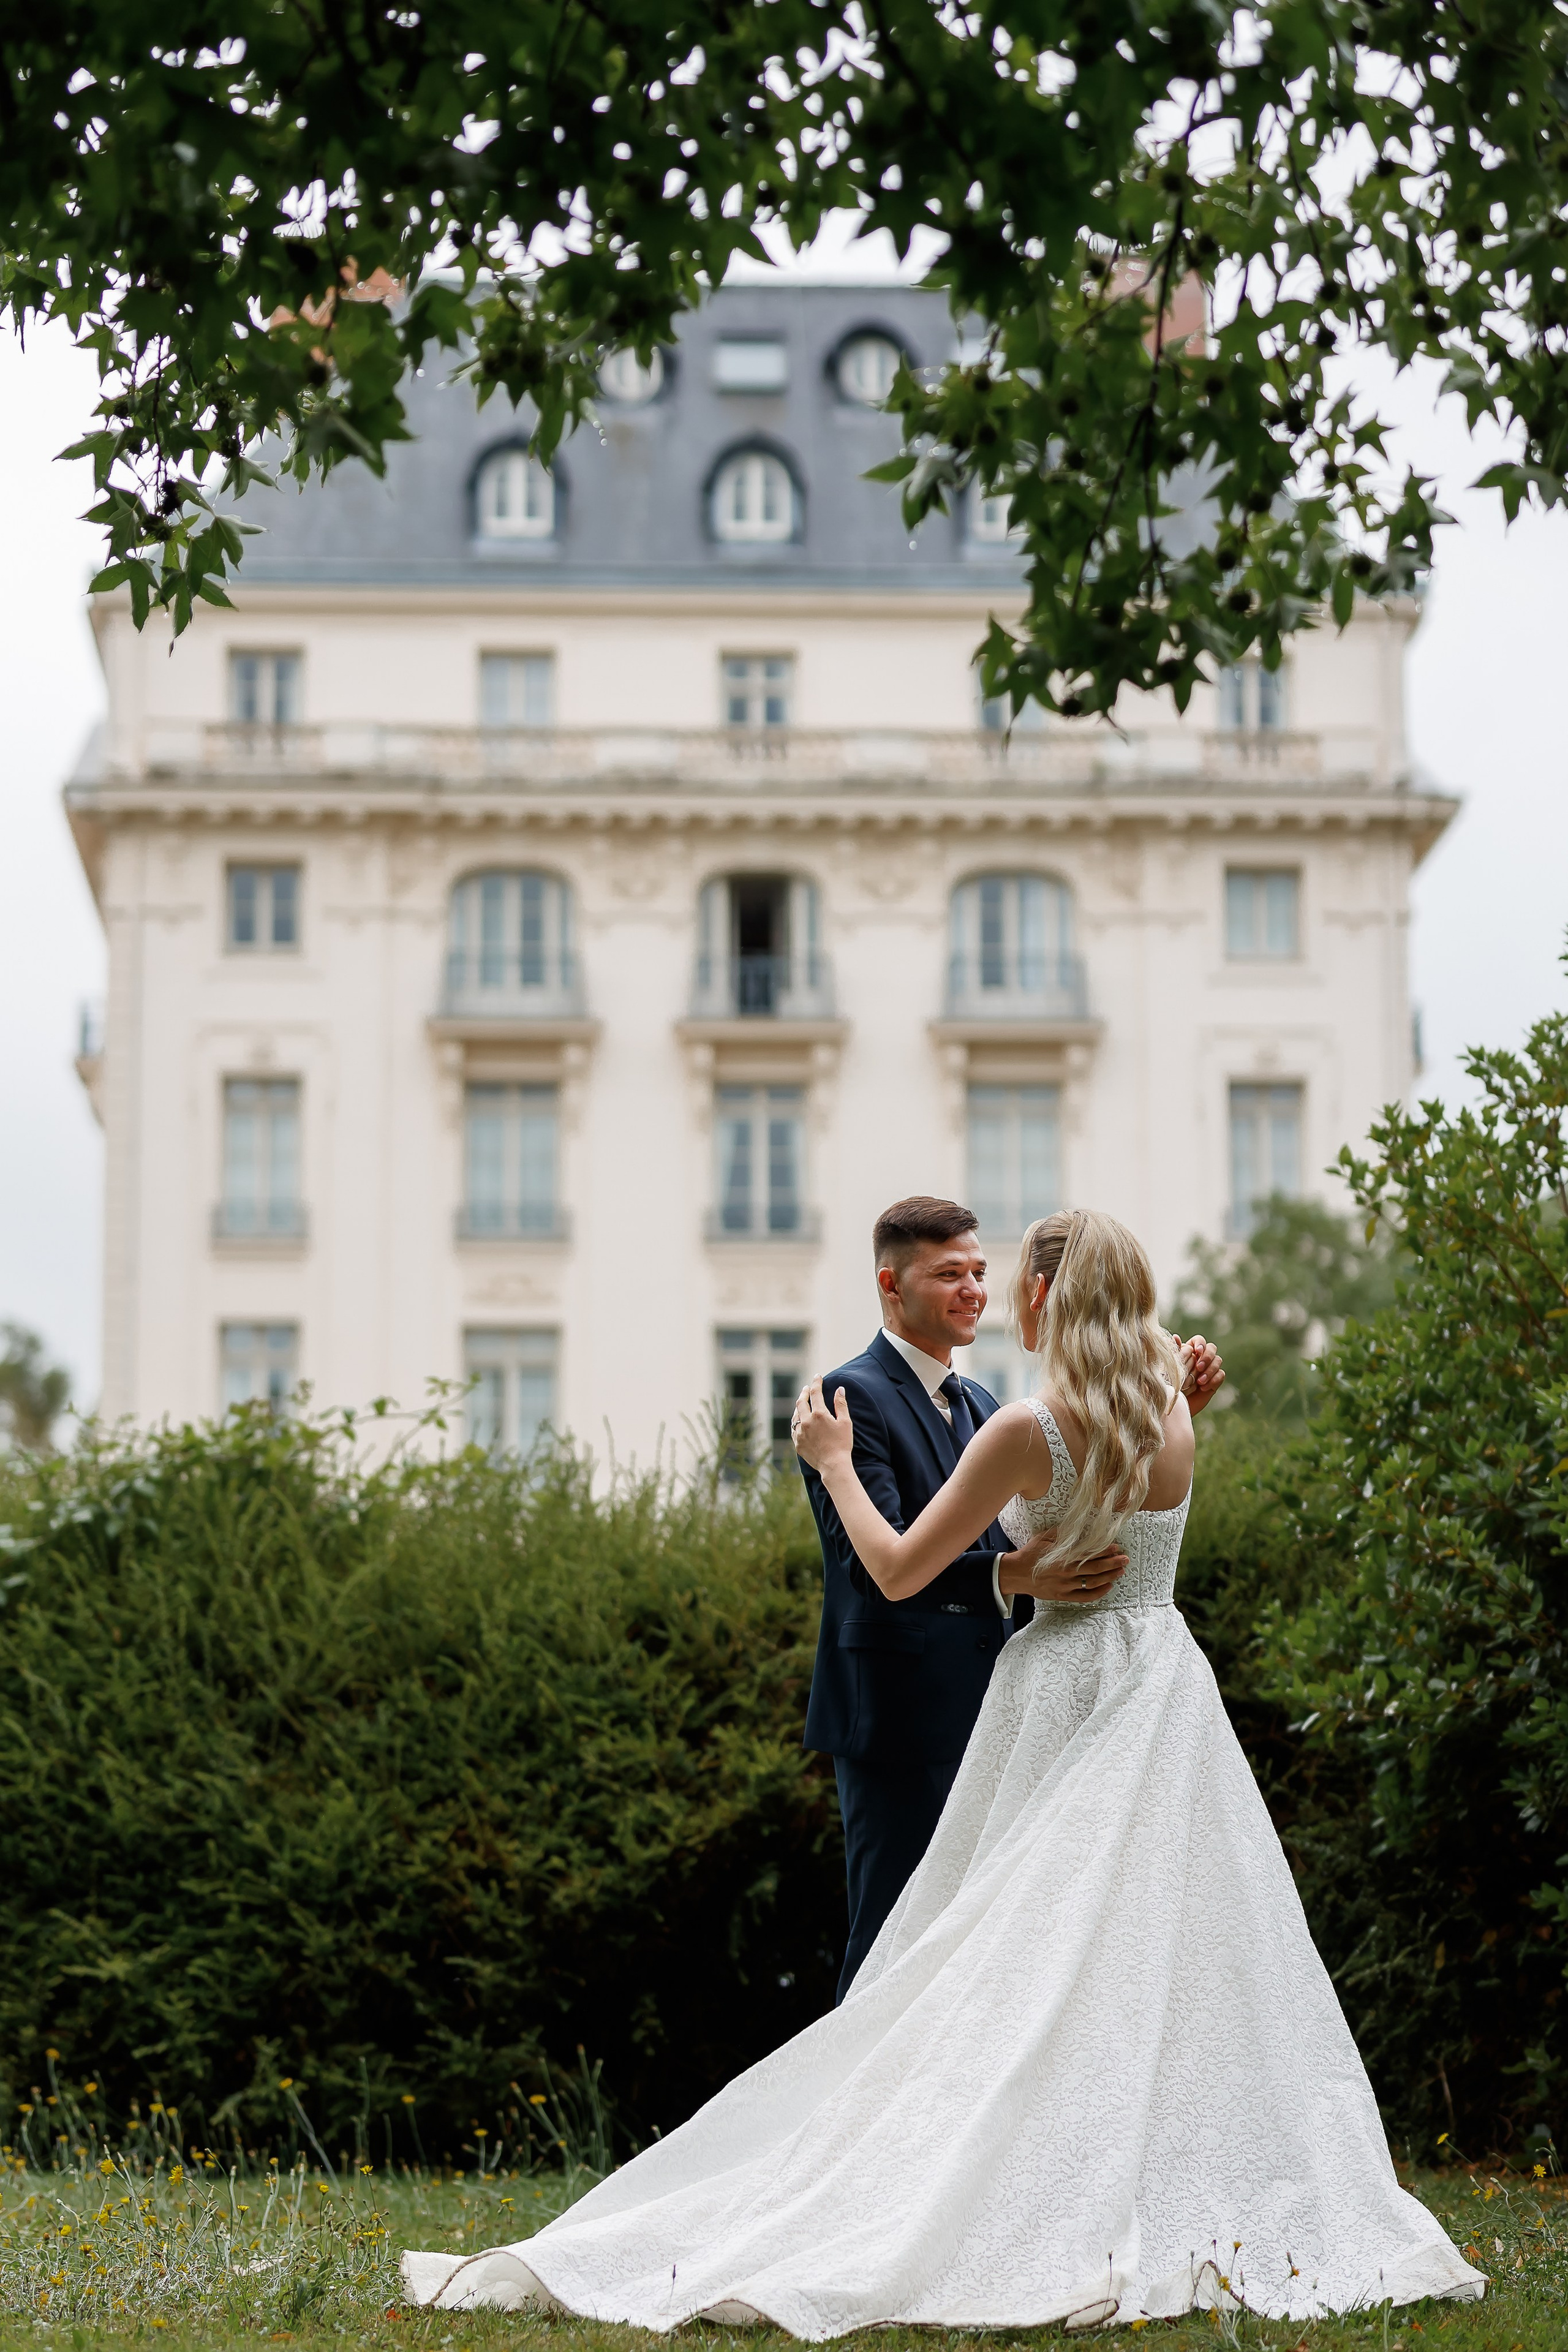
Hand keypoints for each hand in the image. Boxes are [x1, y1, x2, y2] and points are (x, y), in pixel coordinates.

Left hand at [791, 1376, 854, 1475]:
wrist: (833, 1465)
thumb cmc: (842, 1444)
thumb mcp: (845, 1422)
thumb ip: (840, 1404)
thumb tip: (839, 1389)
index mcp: (819, 1414)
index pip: (815, 1393)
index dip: (816, 1383)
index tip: (817, 1376)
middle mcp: (806, 1422)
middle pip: (801, 1402)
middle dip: (804, 1392)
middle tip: (807, 1388)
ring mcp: (799, 1433)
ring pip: (795, 1415)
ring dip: (799, 1407)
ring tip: (802, 1403)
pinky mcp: (797, 1443)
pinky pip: (794, 1428)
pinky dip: (797, 1421)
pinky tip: (799, 1421)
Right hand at [998, 1530, 1127, 1602]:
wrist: (1016, 1574)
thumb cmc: (1030, 1554)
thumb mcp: (1043, 1538)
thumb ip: (1061, 1534)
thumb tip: (1077, 1528)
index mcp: (1063, 1557)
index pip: (1089, 1554)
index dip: (1105, 1551)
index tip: (1116, 1547)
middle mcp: (1066, 1573)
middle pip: (1096, 1569)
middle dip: (1113, 1563)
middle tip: (1125, 1559)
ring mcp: (1066, 1586)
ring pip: (1093, 1583)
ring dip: (1109, 1577)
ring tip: (1120, 1571)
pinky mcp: (1063, 1596)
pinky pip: (1085, 1597)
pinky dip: (1098, 1593)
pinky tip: (1108, 1587)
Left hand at [1173, 1333, 1225, 1416]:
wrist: (1173, 1406)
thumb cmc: (1167, 1385)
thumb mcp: (1169, 1369)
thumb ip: (1173, 1353)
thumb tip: (1175, 1337)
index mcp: (1189, 1351)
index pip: (1199, 1340)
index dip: (1200, 1343)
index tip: (1197, 1351)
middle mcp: (1200, 1358)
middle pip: (1212, 1348)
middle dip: (1207, 1356)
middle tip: (1199, 1367)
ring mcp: (1209, 1369)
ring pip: (1218, 1360)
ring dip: (1210, 1369)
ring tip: (1199, 1381)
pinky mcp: (1214, 1381)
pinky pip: (1221, 1375)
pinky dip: (1213, 1380)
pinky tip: (1203, 1388)